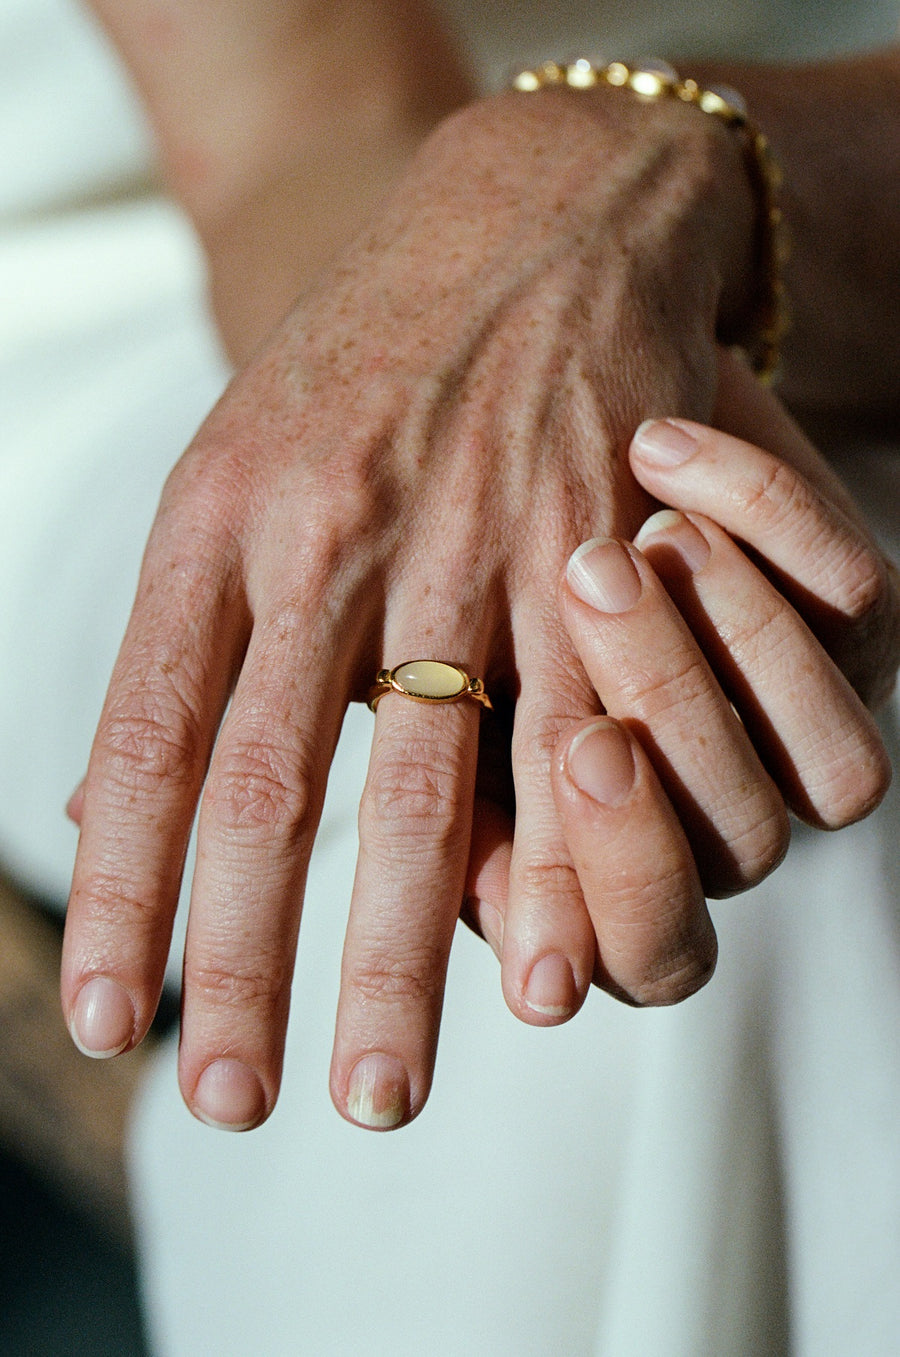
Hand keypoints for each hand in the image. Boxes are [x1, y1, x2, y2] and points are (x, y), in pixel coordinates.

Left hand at [62, 86, 772, 1131]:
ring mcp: (460, 542)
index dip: (122, 889)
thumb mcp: (239, 464)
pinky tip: (531, 964)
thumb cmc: (375, 365)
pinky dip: (543, 860)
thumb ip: (184, 641)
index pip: (148, 733)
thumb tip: (88, 811)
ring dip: (394, 949)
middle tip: (233, 1103)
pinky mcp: (580, 547)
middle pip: (267, 783)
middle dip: (248, 959)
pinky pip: (561, 731)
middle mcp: (326, 534)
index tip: (111, 1018)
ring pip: (417, 782)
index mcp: (218, 517)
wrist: (532, 210)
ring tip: (376, 1087)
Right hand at [465, 356, 894, 994]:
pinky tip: (662, 449)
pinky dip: (768, 521)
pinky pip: (862, 604)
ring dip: (739, 639)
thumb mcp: (434, 709)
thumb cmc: (451, 606)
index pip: (657, 951)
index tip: (574, 754)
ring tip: (644, 532)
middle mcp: (720, 825)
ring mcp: (799, 736)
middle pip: (746, 842)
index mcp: (617, 877)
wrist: (519, 446)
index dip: (627, 876)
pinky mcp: (858, 632)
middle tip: (587, 584)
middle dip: (672, 708)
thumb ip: (458, 820)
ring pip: (836, 760)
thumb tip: (514, 959)